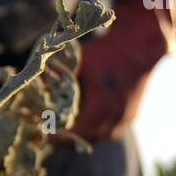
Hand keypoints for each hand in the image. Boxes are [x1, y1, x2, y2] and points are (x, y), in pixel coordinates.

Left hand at [51, 0, 175, 144]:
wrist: (145, 37)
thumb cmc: (108, 46)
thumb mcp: (78, 58)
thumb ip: (55, 74)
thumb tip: (29, 83)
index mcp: (105, 103)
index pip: (77, 132)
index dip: (57, 136)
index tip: (41, 135)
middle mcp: (118, 114)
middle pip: (86, 138)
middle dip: (65, 138)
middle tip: (45, 135)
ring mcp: (127, 115)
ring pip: (98, 135)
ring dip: (79, 134)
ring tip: (58, 130)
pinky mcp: (131, 111)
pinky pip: (108, 127)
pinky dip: (92, 127)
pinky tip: (76, 121)